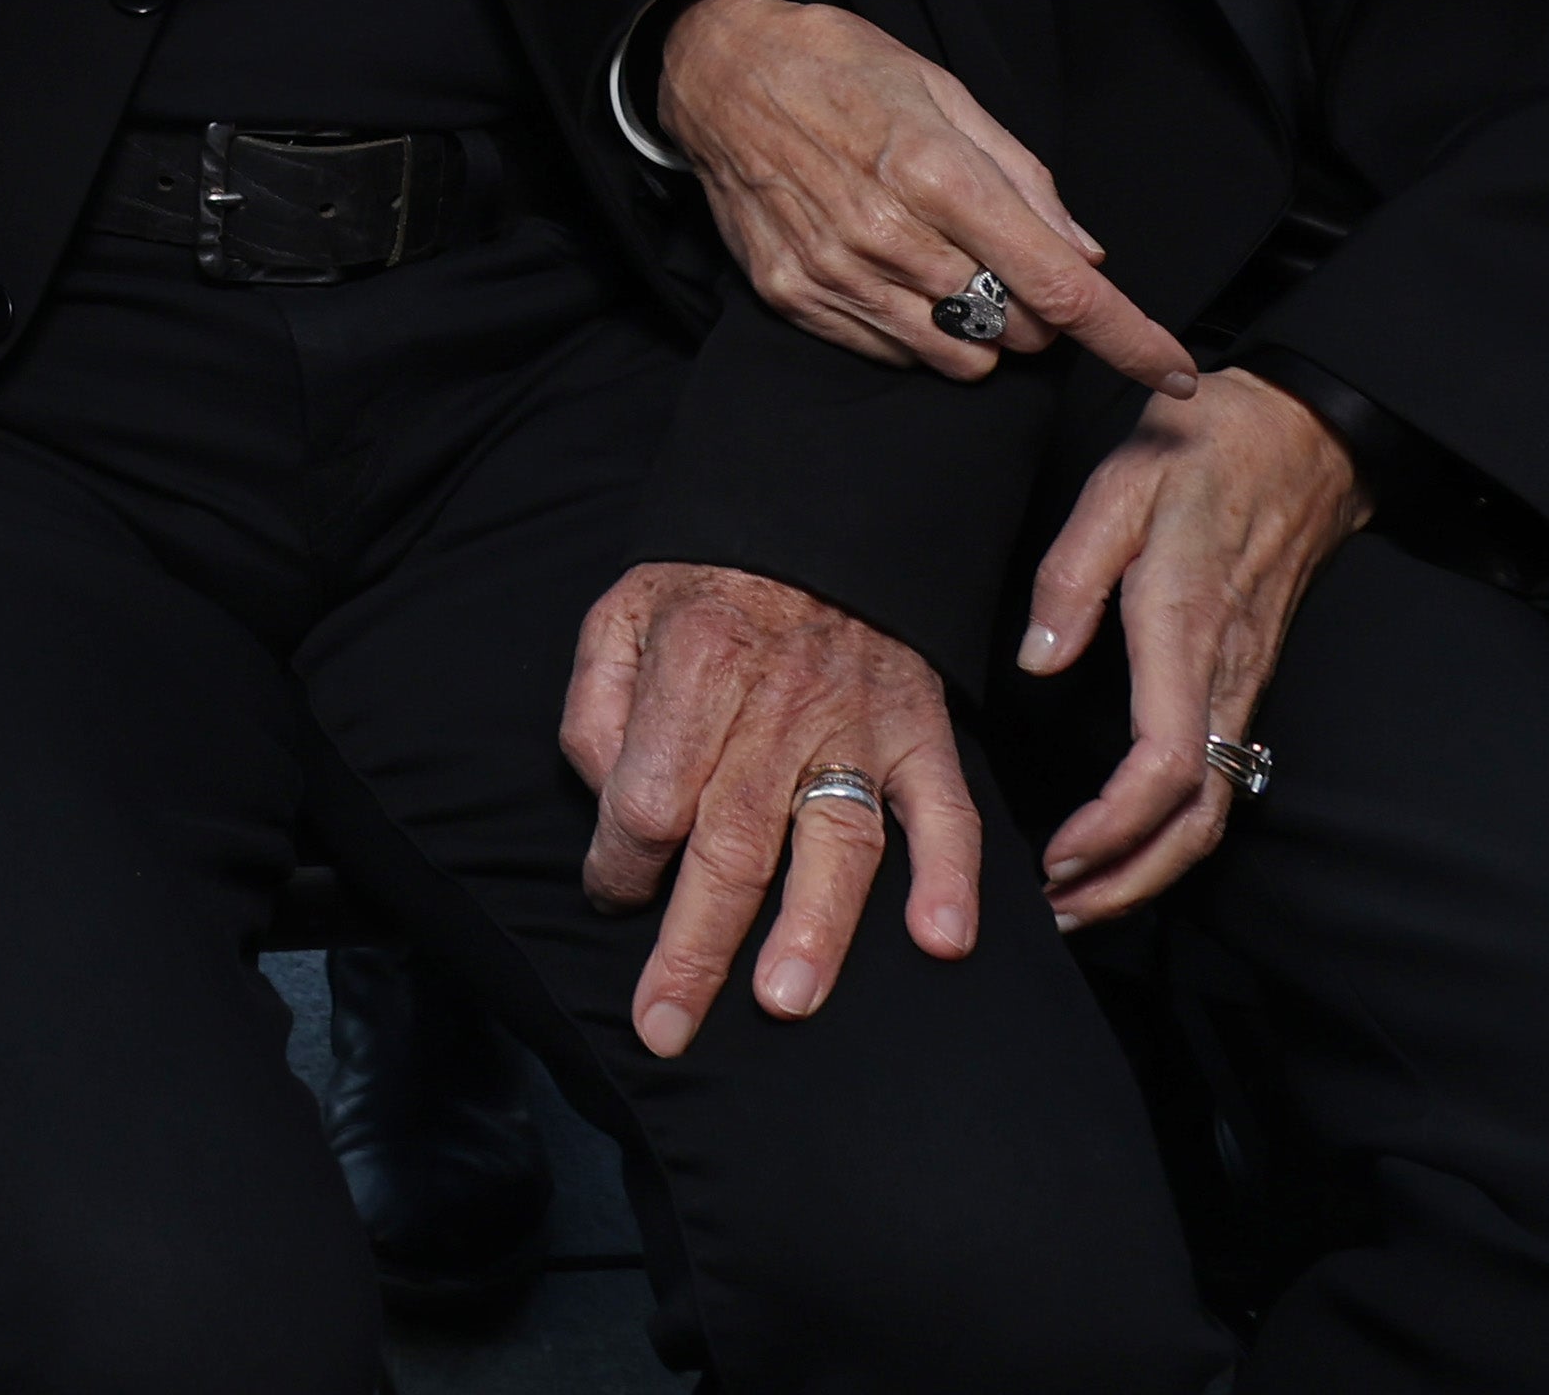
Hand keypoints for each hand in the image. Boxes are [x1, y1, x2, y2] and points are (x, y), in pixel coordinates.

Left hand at [564, 560, 982, 1054]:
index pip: (652, 795)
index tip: (610, 893)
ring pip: (837, 840)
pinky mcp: (921, 736)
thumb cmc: (705, 589)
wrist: (821, 522)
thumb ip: (597, 711)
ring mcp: (860, 725)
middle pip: (732, 841)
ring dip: (814, 925)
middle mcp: (780, 704)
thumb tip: (611, 805)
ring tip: (787, 999)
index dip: (622, 860)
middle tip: (666, 1026)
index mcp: (698, 668)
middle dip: (695, 945)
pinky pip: (945, 811)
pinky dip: (951, 875)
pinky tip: (943, 939)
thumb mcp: (620, 618)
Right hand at [654, 0, 1198, 395]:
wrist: (718, 72)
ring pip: (955, 354)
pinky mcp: (795, 294)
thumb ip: (1022, 176)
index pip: (1058, 285)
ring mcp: (837, 272)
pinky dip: (914, 329)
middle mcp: (889, 234)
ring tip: (945, 266)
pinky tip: (891, 274)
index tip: (1173, 369)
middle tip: (1002, 258)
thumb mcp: (943, 91)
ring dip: (976, 327)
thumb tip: (1084, 253)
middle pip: (1013, 328)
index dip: (1127, 336)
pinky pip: (890, 351)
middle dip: (1033, 309)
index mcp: (938, 174)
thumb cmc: (839, 68)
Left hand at [1019, 369, 1366, 921]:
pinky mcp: (1242, 683)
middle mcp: (1224, 675)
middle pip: (1197, 815)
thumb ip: (1074, 576)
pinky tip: (1125, 845)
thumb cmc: (1201, 454)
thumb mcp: (1121, 487)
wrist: (1300, 440)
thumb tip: (1039, 662)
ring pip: (1213, 807)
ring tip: (1081, 898)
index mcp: (1187, 630)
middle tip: (1060, 910)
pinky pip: (1218, 779)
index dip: (1116, 826)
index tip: (1060, 857)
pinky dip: (1171, 830)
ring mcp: (1242, 686)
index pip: (1166, 762)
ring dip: (1151, 866)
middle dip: (1133, 878)